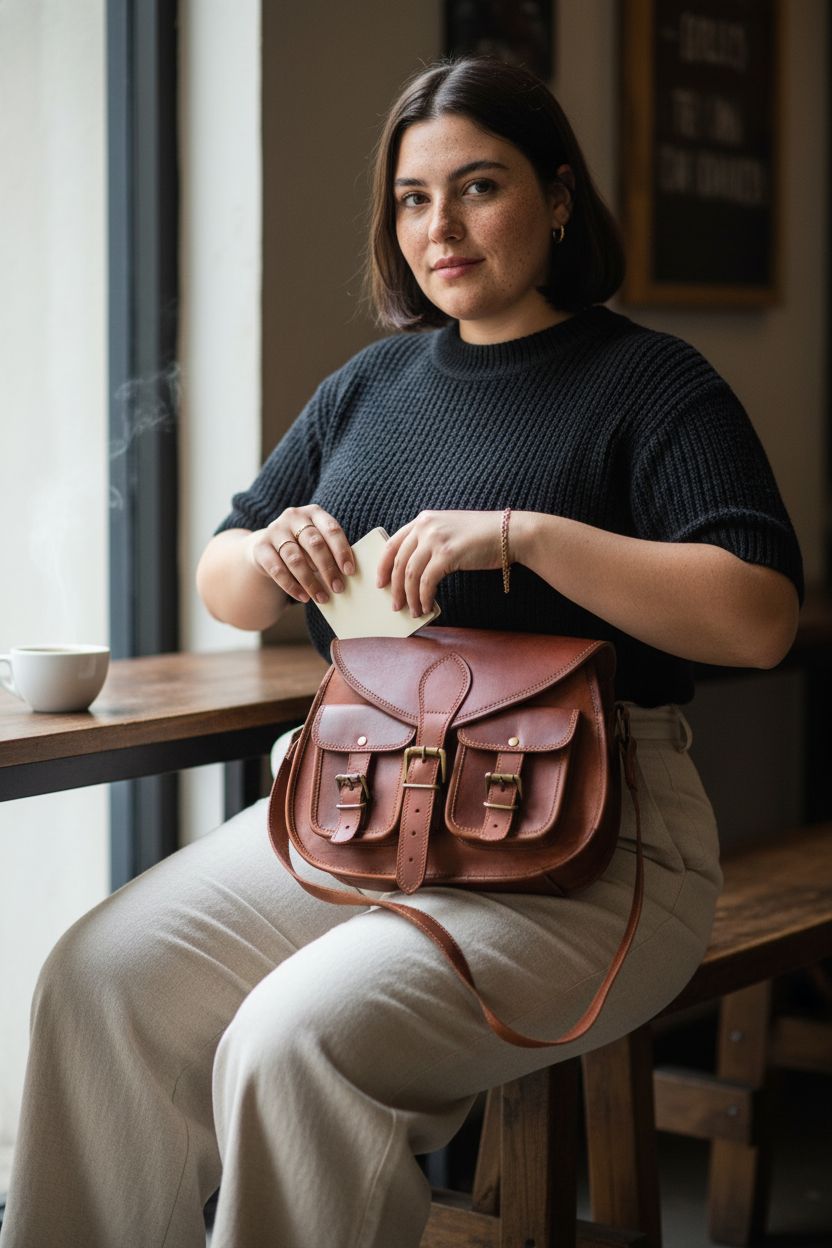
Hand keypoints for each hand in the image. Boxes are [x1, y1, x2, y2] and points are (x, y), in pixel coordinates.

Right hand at [248, 505, 353, 604]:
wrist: (269, 547)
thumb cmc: (303, 547)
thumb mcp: (318, 542)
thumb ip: (330, 552)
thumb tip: (345, 577)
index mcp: (314, 512)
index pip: (331, 529)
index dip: (341, 550)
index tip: (349, 571)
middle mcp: (293, 517)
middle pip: (314, 543)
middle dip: (328, 568)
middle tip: (338, 588)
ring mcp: (275, 530)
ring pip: (296, 559)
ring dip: (310, 581)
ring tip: (322, 597)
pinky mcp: (261, 547)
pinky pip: (277, 570)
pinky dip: (292, 586)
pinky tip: (303, 597)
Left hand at [376, 510, 502, 616]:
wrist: (509, 533)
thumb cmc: (482, 536)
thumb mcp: (449, 529)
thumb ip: (430, 541)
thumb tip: (413, 570)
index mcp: (423, 519)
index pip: (393, 544)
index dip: (383, 566)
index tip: (380, 583)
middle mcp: (425, 526)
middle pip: (399, 562)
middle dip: (395, 588)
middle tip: (395, 605)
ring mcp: (436, 539)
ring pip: (411, 574)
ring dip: (410, 597)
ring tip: (412, 611)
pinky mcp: (448, 554)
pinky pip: (427, 582)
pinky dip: (424, 597)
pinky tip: (426, 607)